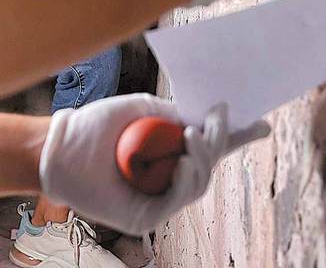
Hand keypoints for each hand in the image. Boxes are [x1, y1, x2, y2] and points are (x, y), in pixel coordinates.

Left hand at [39, 94, 268, 234]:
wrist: (62, 145)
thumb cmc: (97, 124)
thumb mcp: (143, 108)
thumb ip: (174, 114)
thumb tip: (206, 116)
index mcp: (169, 149)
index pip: (209, 147)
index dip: (237, 137)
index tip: (263, 125)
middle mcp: (168, 176)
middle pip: (208, 165)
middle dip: (216, 142)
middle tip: (209, 121)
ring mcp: (158, 197)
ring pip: (198, 184)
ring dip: (202, 160)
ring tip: (190, 139)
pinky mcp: (145, 216)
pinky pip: (176, 202)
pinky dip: (184, 181)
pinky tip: (182, 164)